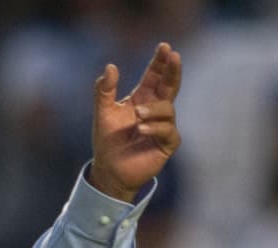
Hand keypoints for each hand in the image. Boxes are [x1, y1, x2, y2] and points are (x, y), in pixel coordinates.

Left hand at [88, 42, 182, 201]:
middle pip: (170, 85)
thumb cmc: (108, 141)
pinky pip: (168, 131)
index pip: (155, 76)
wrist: (109, 170)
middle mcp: (156, 109)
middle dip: (172, 71)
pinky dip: (155, 127)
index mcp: (143, 98)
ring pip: (168, 109)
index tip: (165, 47)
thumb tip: (110, 66)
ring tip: (138, 115)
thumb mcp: (102, 113)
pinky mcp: (166, 143)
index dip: (160, 62)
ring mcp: (164, 125)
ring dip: (154, 109)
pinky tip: (142, 129)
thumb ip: (104, 91)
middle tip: (174, 56)